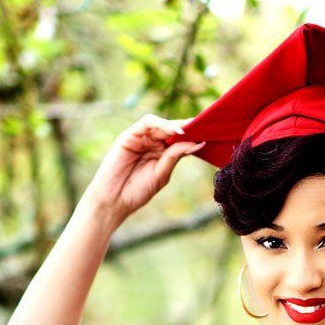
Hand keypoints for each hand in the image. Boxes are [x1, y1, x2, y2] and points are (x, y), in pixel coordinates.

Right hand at [81, 113, 204, 230]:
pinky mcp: (129, 135)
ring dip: (176, 125)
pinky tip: (175, 131)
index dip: (193, 135)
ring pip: (161, 124)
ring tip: (190, 131)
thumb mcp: (162, 174)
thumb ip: (175, 157)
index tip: (211, 133)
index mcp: (160, 153)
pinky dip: (161, 124)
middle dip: (188, 127)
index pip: (179, 139)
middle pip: (172, 129)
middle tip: (206, 125)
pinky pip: (147, 123)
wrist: (114, 201)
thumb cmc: (136, 191)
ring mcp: (140, 138)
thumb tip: (197, 143)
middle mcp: (151, 143)